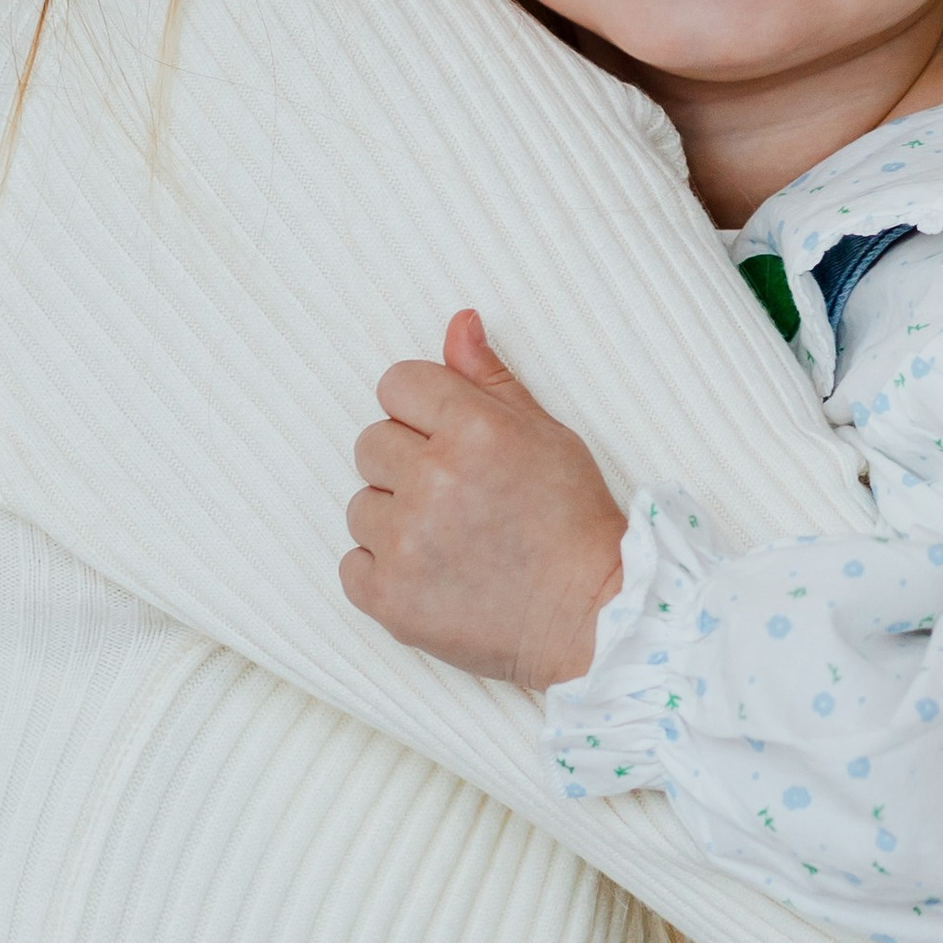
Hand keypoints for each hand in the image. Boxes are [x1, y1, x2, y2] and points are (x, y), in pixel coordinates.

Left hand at [341, 311, 627, 690]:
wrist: (590, 619)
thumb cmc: (574, 522)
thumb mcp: (546, 434)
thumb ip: (490, 380)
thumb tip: (457, 323)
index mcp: (474, 430)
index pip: (397, 384)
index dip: (421, 410)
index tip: (449, 441)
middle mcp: (434, 480)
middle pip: (371, 443)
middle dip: (407, 464)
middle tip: (458, 497)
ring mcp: (407, 542)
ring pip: (360, 504)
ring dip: (395, 518)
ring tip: (450, 541)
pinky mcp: (389, 598)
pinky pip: (352, 564)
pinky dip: (384, 571)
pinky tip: (431, 575)